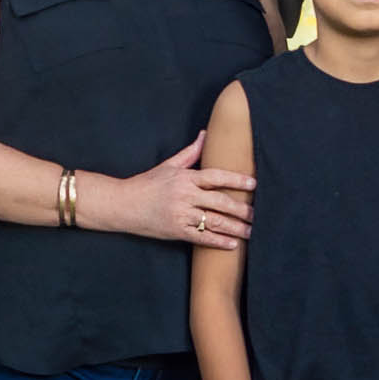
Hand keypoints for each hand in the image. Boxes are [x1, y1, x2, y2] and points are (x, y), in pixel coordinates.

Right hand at [104, 131, 254, 246]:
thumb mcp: (168, 166)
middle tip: (256, 214)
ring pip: (214, 221)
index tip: (253, 184)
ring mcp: (180, 214)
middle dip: (240, 209)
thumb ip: (190, 153)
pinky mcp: (175, 231)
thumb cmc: (146, 184)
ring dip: (234, 228)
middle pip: (219, 202)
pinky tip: (232, 245)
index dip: (236, 180)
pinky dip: (218, 241)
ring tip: (249, 232)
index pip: (216, 177)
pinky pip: (201, 237)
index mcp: (185, 178)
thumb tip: (205, 134)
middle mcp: (185, 196)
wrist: (122, 205)